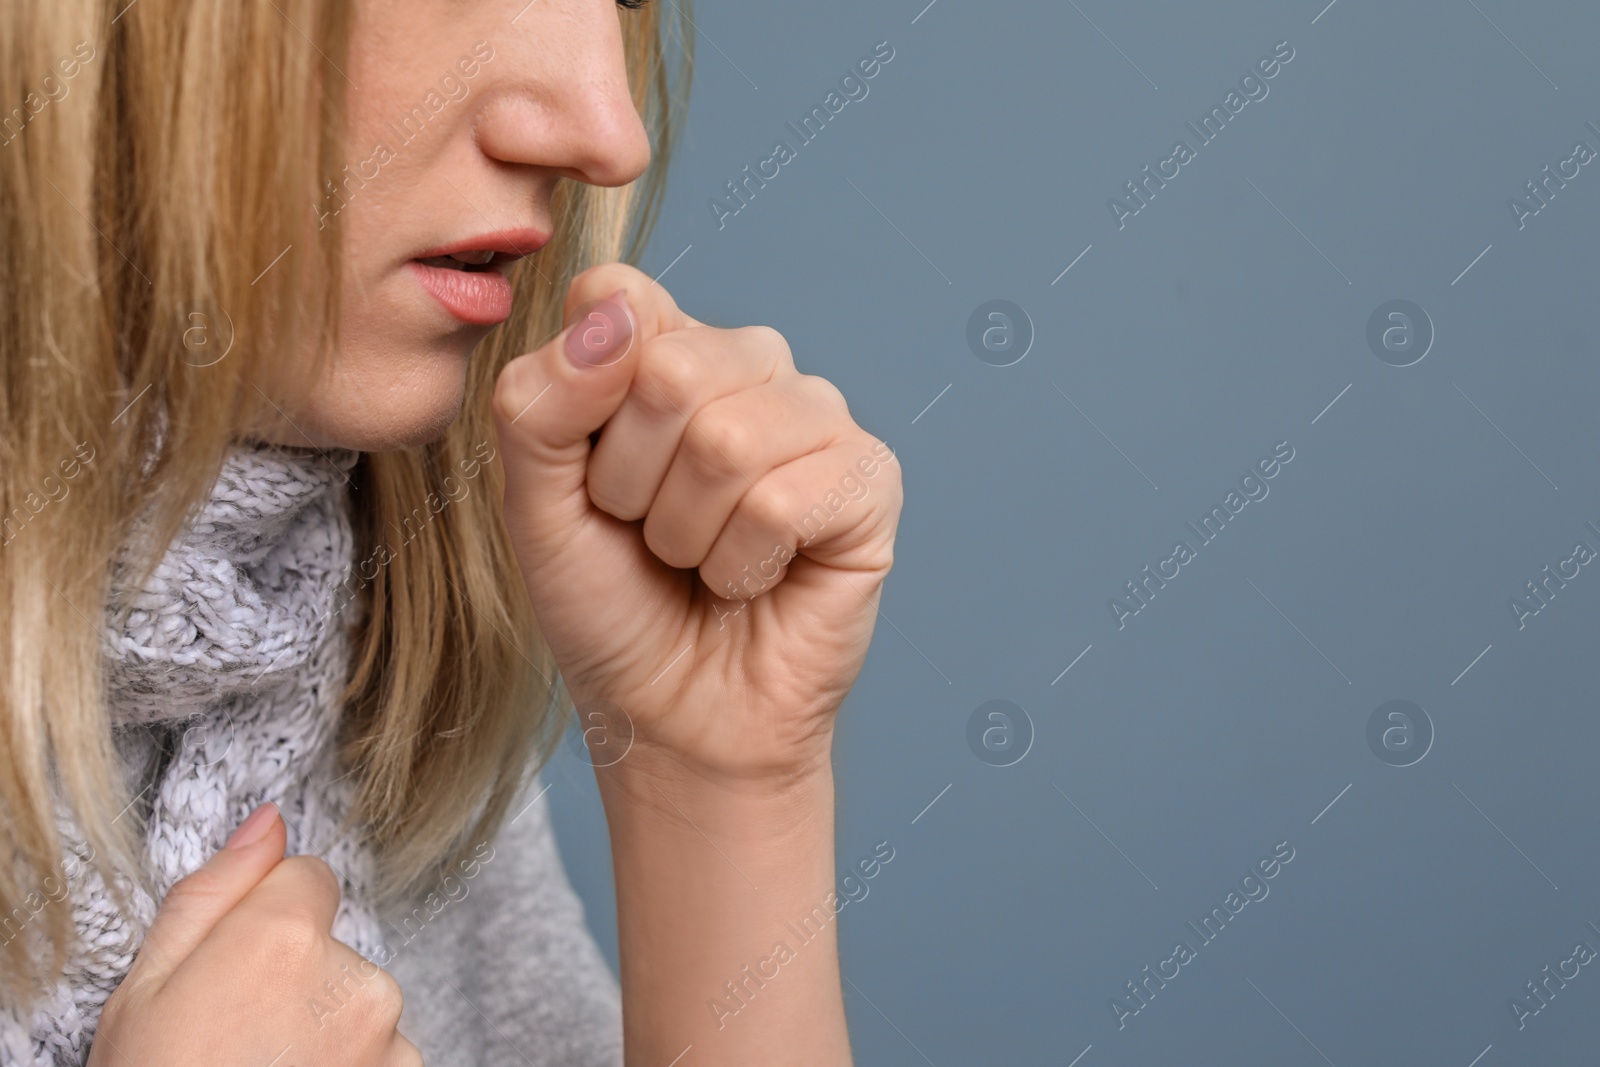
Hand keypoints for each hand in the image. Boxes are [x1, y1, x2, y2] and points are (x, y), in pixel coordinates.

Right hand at [91, 803, 418, 1066]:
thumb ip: (216, 891)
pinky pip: (382, 1050)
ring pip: (358, 1002)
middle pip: (333, 945)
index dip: (265, 919)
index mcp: (286, 937)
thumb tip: (269, 820)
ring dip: (325, 1030)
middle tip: (237, 1038)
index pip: (308, 878)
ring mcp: (389, 1035)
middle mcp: (355, 977)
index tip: (234, 969)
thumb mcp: (148, 988)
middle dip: (295, 979)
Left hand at [491, 263, 902, 785]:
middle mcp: (749, 364)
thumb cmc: (610, 604)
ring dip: (686, 534)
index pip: (616, 297)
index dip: (583, 399)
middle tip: (648, 533)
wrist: (670, 713)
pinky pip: (781, 501)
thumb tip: (614, 316)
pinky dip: (743, 566)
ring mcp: (816, 417)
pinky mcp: (869, 479)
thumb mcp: (535, 501)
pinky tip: (756, 582)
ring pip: (727, 440)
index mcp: (667, 345)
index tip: (589, 475)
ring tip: (700, 562)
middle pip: (669, 368)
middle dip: (631, 483)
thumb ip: (541, 400)